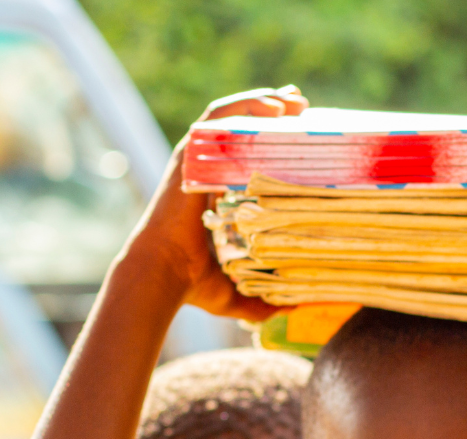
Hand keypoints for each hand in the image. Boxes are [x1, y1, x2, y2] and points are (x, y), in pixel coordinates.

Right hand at [136, 86, 307, 322]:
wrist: (161, 275)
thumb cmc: (191, 285)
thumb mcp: (235, 295)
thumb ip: (262, 301)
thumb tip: (292, 309)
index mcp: (214, 195)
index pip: (243, 154)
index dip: (270, 137)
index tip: (300, 130)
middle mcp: (204, 173)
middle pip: (239, 128)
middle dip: (272, 110)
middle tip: (304, 106)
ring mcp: (195, 162)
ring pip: (230, 116)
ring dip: (263, 102)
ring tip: (293, 100)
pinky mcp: (190, 157)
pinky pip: (217, 118)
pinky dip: (246, 105)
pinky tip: (275, 104)